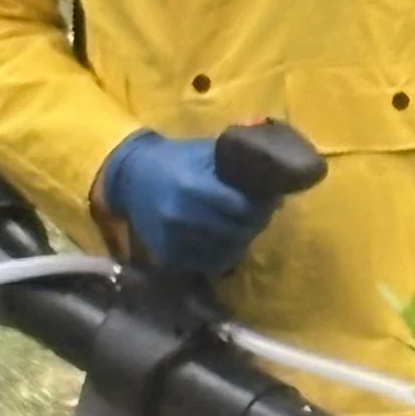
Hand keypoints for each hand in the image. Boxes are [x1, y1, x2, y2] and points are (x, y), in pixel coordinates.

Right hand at [97, 131, 277, 275]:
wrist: (132, 176)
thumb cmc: (178, 159)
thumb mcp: (208, 151)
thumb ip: (241, 163)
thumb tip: (282, 175)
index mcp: (193, 187)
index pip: (243, 208)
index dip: (262, 206)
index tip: (270, 200)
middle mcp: (182, 216)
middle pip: (237, 232)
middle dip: (255, 224)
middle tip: (260, 215)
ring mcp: (172, 239)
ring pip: (226, 253)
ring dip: (240, 241)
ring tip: (243, 226)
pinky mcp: (167, 255)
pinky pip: (207, 264)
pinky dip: (222, 255)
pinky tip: (225, 240)